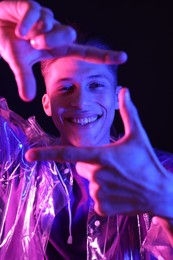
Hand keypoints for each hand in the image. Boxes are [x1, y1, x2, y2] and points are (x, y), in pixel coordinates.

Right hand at [0, 0, 126, 100]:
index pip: (85, 53)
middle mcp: (55, 32)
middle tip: (34, 44)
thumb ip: (25, 79)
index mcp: (56, 48)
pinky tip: (18, 27)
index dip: (104, 56)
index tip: (123, 58)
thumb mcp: (19, 63)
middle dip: (51, 40)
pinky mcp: (33, 6)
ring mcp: (46, 18)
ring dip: (38, 32)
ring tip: (23, 35)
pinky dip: (26, 23)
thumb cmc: (9, 41)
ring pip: (54, 24)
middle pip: (69, 34)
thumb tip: (27, 99)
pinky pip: (35, 12)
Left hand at [26, 88, 172, 216]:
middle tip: (113, 166)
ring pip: (89, 183)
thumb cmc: (147, 162)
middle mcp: (97, 175)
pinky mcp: (101, 208)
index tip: (29, 155)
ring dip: (99, 180)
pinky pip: (95, 199)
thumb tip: (125, 90)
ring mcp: (98, 193)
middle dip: (92, 165)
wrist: (159, 193)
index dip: (47, 154)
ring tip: (119, 179)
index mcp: (102, 156)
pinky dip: (104, 196)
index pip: (68, 154)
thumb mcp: (138, 134)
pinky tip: (119, 192)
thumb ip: (128, 111)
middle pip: (82, 167)